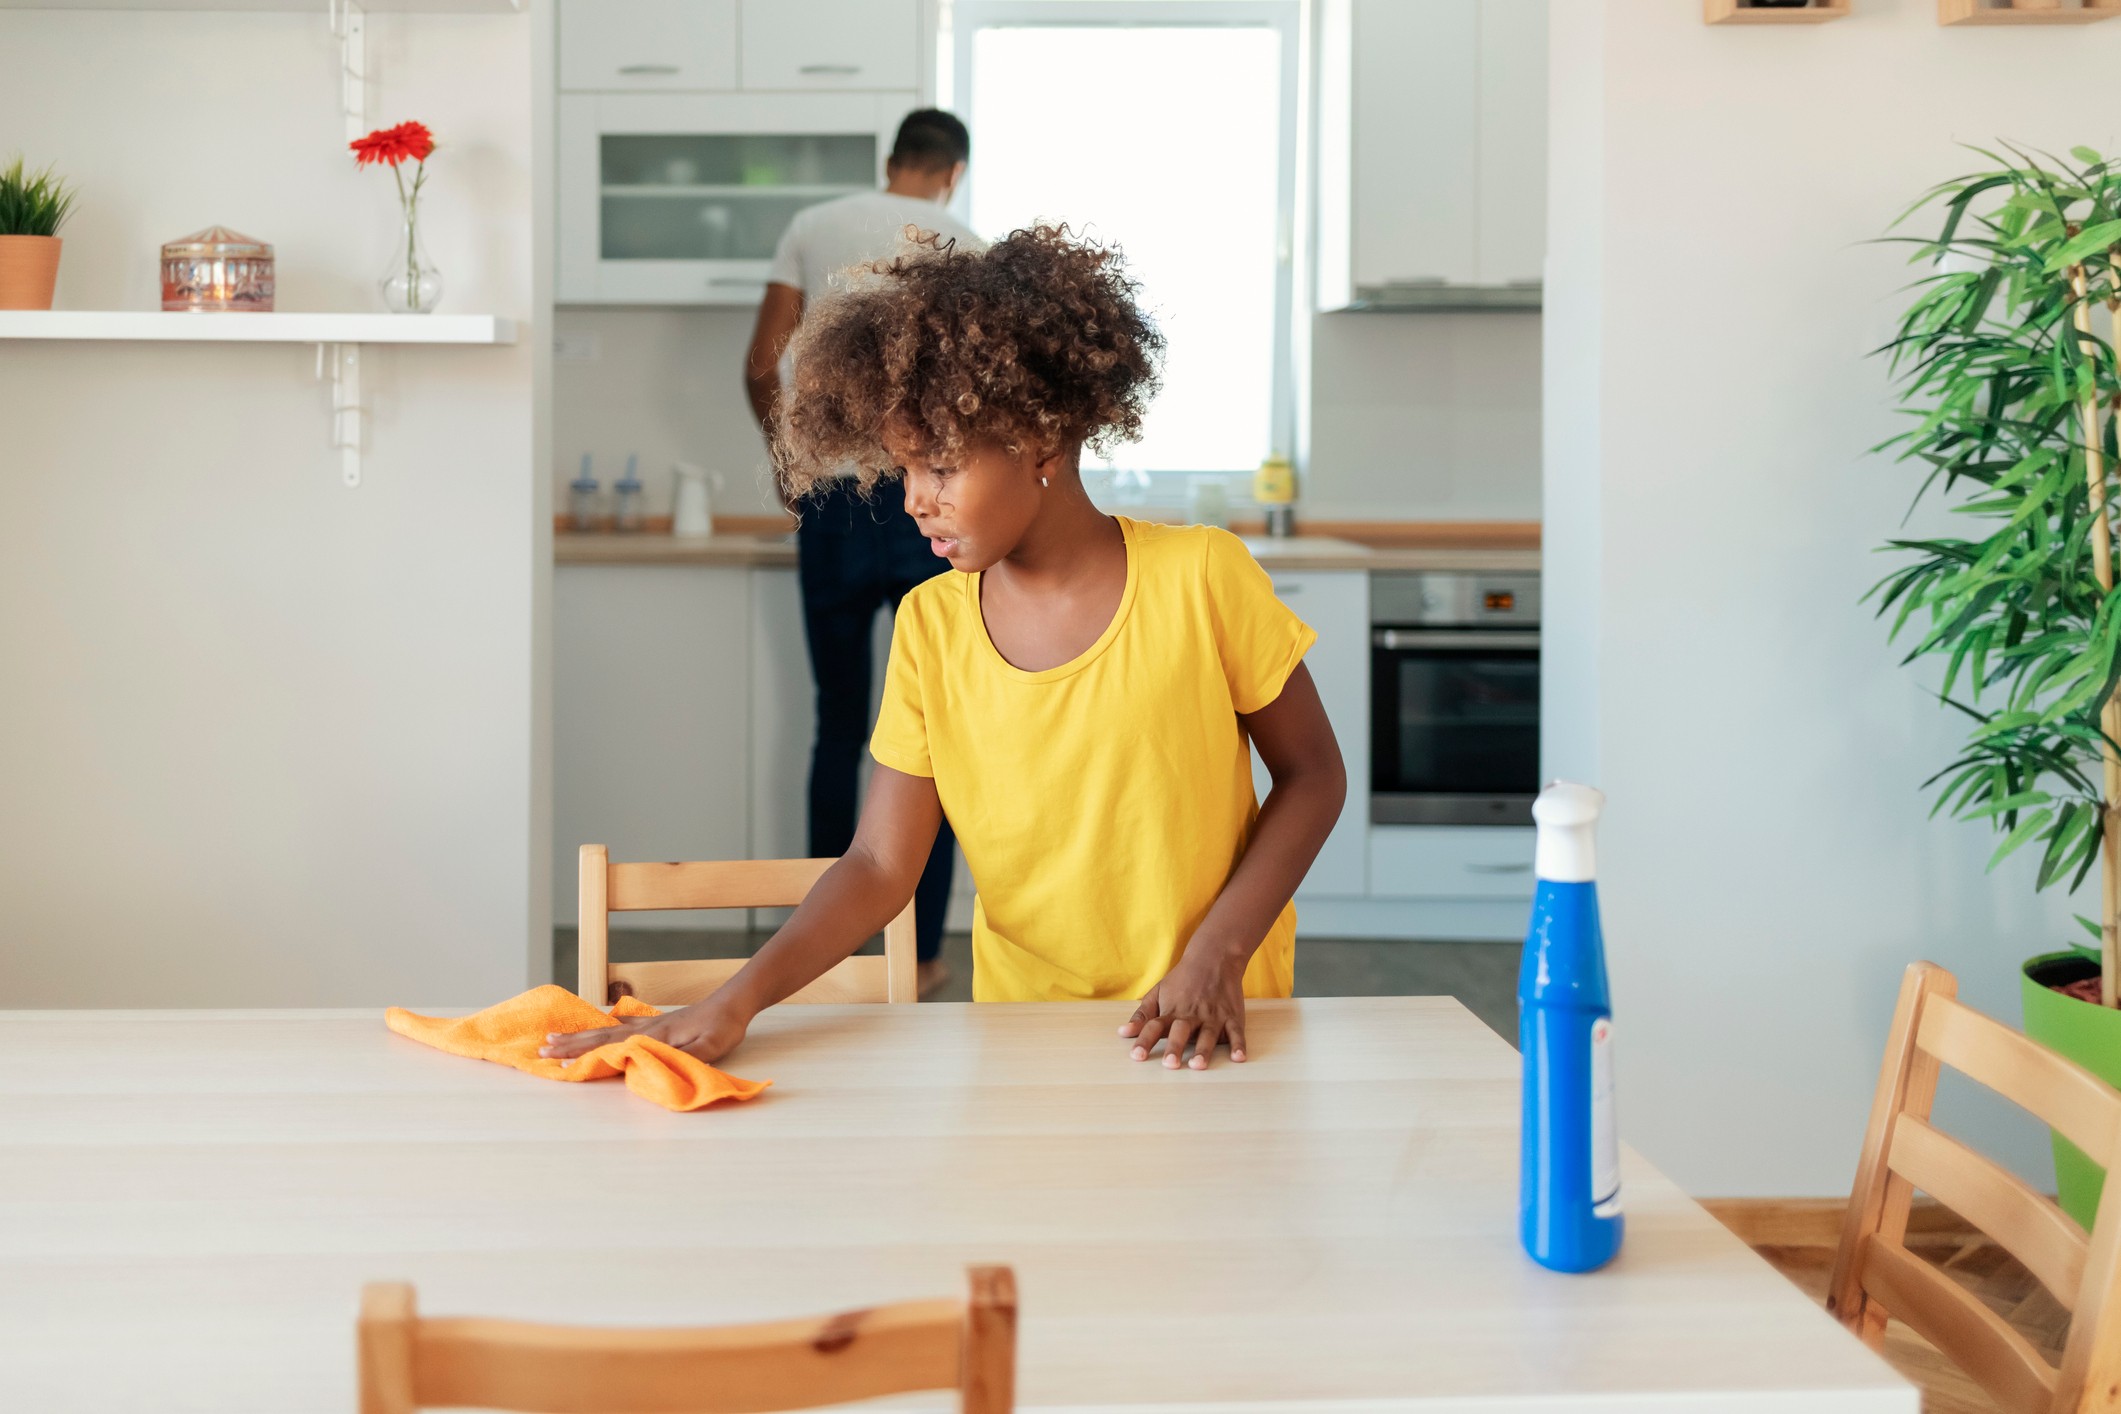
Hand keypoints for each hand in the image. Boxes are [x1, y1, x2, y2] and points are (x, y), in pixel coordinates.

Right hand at [538, 997, 749, 1065]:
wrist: (735, 1001)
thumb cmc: (723, 1026)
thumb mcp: (709, 1047)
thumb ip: (684, 1057)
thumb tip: (652, 1064)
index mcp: (654, 1035)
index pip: (610, 1046)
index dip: (583, 1055)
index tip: (556, 1063)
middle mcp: (646, 1027)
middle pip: (600, 1035)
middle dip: (571, 1044)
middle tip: (542, 1048)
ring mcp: (651, 1023)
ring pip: (608, 1029)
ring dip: (582, 1035)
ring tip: (558, 1036)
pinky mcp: (660, 1022)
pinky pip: (624, 1025)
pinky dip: (607, 1026)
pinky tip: (603, 1024)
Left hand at [1118, 945, 1248, 1069]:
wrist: (1214, 958)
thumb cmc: (1182, 980)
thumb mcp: (1158, 993)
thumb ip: (1142, 1015)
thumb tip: (1123, 1033)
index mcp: (1171, 1010)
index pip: (1154, 1026)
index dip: (1144, 1041)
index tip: (1136, 1056)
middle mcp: (1191, 1014)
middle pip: (1181, 1031)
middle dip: (1175, 1047)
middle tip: (1170, 1065)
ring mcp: (1213, 1016)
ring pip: (1207, 1034)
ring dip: (1203, 1050)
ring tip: (1198, 1065)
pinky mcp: (1232, 1016)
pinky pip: (1236, 1032)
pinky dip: (1238, 1045)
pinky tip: (1239, 1058)